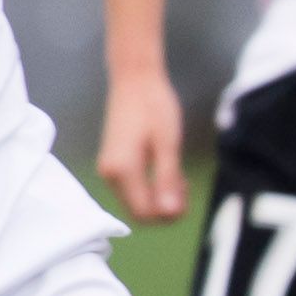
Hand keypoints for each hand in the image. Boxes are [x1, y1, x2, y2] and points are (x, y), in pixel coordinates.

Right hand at [96, 66, 186, 219]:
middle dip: (164, 209)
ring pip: (136, 202)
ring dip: (160, 199)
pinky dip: (152, 189)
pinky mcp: (113, 165)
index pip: (143, 212)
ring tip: (180, 179)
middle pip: (138, 211)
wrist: (134, 80)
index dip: (166, 215)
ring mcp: (109, 170)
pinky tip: (168, 174)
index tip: (186, 196)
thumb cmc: (154, 106)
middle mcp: (109, 174)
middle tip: (186, 187)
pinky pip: (133, 189)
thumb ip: (168, 179)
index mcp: (122, 170)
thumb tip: (170, 213)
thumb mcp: (168, 143)